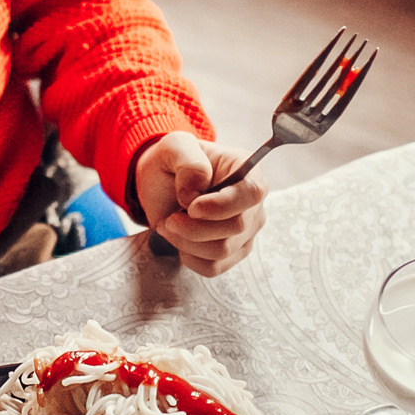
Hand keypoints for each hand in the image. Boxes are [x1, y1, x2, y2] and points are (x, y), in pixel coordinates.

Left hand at [134, 133, 265, 275]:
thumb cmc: (172, 162)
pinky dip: (190, 258)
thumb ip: (188, 160)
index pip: (251, 193)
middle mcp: (253, 201)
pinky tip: (180, 241)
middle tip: (169, 219)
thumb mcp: (173, 147)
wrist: (161, 184)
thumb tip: (197, 191)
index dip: (221, 205)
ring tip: (170, 226)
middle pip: (236, 227)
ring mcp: (247, 229)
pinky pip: (215, 267)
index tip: (191, 208)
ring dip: (187, 242)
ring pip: (223, 250)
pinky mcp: (234, 251)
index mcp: (246, 168)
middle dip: (194, 227)